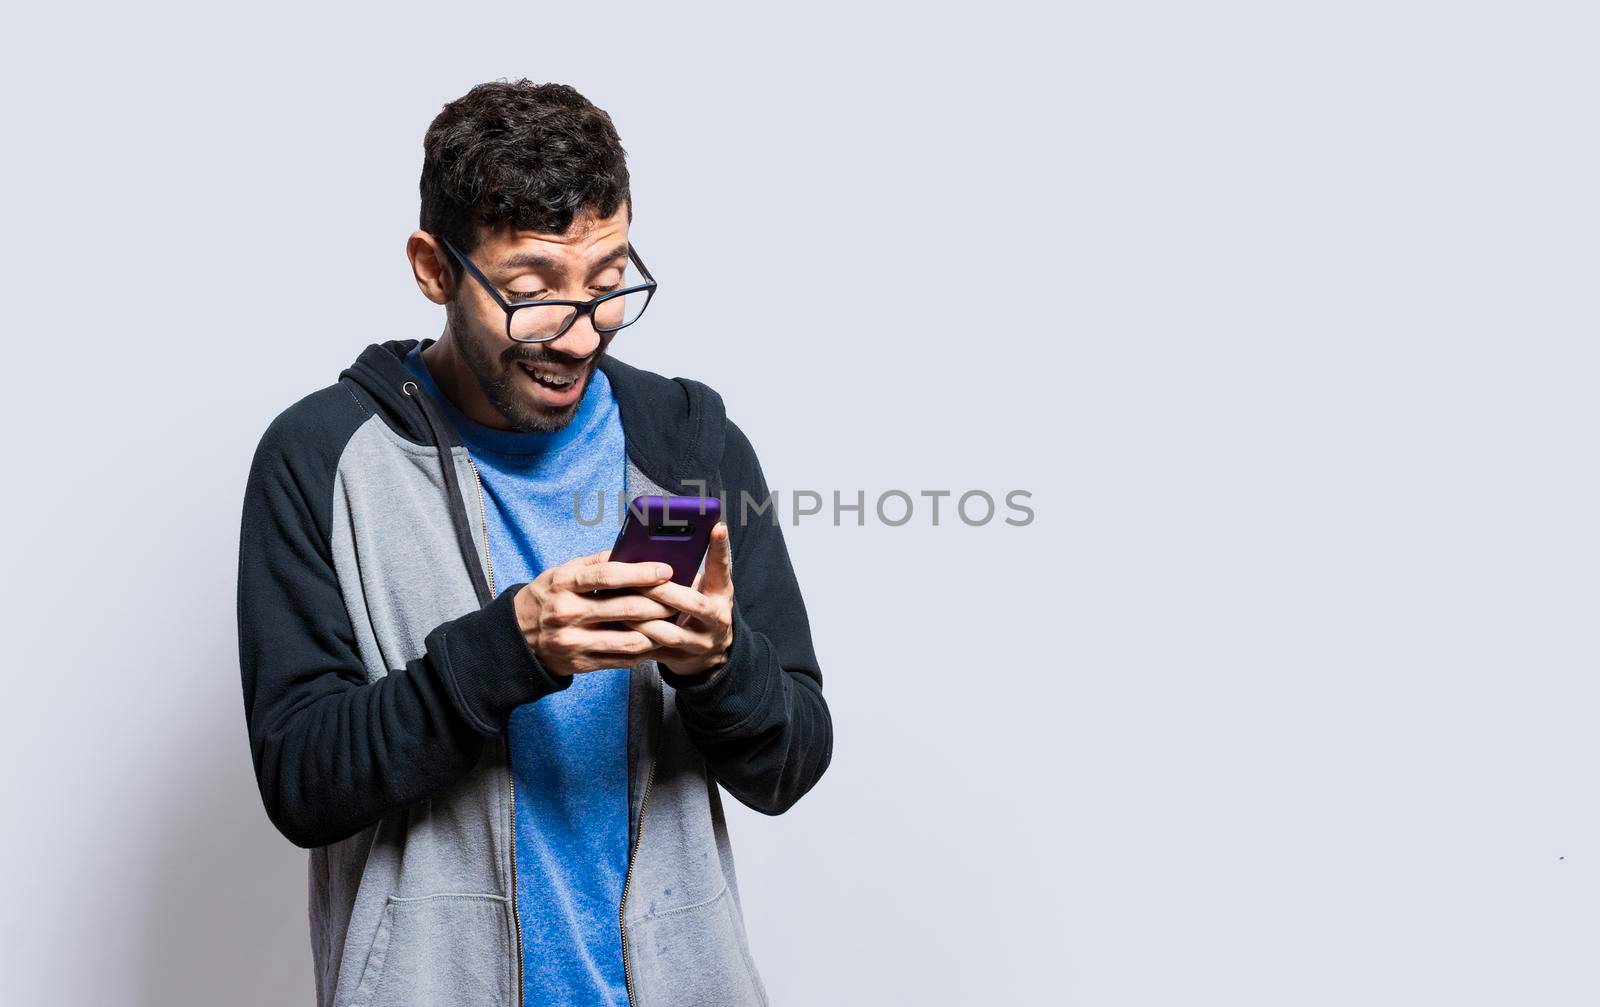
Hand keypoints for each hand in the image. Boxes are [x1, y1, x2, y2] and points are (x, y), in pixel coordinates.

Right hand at [514, 550, 679, 676]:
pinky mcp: (581, 664)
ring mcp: (574, 642)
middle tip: (679, 598)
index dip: (641, 573)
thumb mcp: (562, 573)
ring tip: (672, 621)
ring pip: (629, 639)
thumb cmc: (549, 597)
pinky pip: (622, 659)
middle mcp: (567, 613)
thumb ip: (595, 563)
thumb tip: (633, 550)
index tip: (666, 570)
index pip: (608, 576)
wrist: (518, 637)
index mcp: (564, 584)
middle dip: (659, 603)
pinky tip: (656, 640)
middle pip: (625, 609)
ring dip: (657, 631)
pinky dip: (644, 650)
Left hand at [628, 522, 735, 679]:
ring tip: (620, 604)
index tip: (717, 527)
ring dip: (643, 619)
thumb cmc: (701, 610)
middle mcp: (716, 620)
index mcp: (721, 596)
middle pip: (693, 603)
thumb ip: (691, 571)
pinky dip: (634, 639)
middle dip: (663, 591)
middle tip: (639, 578)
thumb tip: (661, 543)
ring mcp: (699, 644)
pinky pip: (654, 651)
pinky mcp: (680, 661)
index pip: (723, 569)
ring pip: (670, 633)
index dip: (720, 549)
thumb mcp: (707, 589)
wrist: (711, 655)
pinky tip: (615, 628)